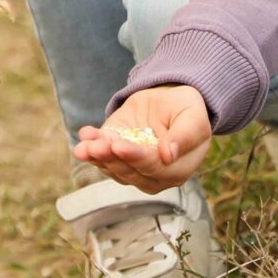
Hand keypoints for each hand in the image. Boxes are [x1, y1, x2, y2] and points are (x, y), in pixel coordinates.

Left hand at [74, 85, 210, 192]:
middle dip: (111, 159)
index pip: (154, 168)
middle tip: (96, 146)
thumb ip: (185, 136)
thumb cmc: (186, 109)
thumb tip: (168, 155)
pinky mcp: (116, 156)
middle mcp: (154, 175)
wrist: (168, 102)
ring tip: (85, 145)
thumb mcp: (193, 117)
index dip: (136, 158)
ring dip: (98, 157)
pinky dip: (90, 148)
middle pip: (130, 172)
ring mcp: (133, 168)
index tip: (119, 145)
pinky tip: (84, 136)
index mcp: (178, 169)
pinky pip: (102, 157)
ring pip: (114, 168)